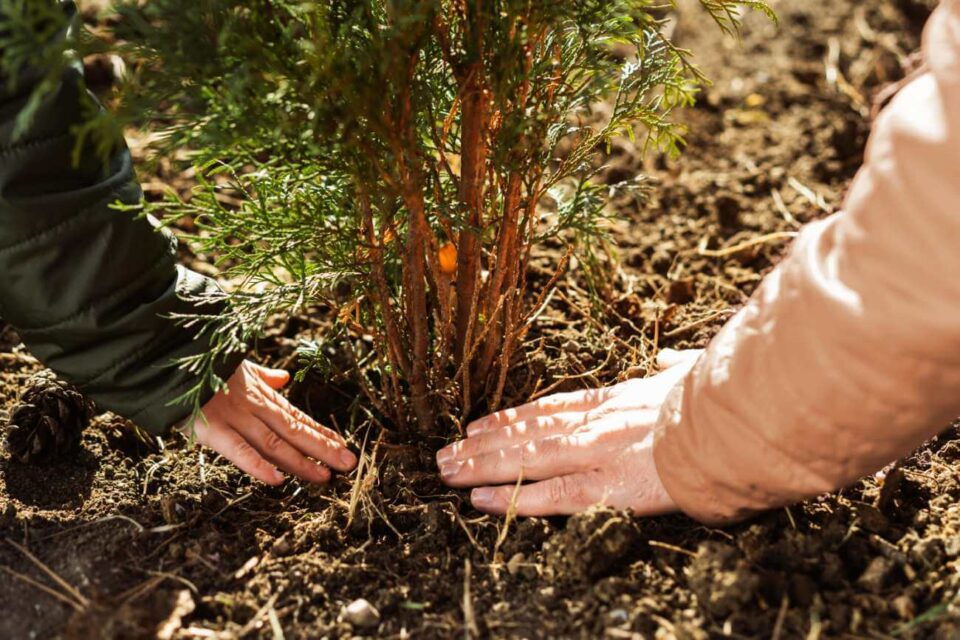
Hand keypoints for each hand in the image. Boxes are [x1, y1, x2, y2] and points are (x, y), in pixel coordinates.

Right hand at [179, 360, 356, 484]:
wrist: (168, 354)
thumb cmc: (202, 365)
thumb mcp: (237, 367)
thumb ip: (262, 375)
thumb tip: (284, 377)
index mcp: (260, 394)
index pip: (297, 417)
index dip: (321, 433)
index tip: (344, 446)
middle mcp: (254, 407)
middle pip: (294, 431)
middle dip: (323, 448)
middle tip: (350, 464)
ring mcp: (234, 417)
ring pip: (274, 443)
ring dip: (302, 461)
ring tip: (325, 476)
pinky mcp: (211, 429)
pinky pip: (238, 450)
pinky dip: (258, 465)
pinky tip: (278, 480)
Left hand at [436, 349, 700, 515]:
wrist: (742, 417)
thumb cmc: (722, 397)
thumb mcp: (691, 375)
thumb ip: (674, 371)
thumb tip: (671, 360)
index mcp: (617, 399)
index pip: (552, 409)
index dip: (511, 418)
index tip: (480, 423)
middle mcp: (597, 422)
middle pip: (528, 433)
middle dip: (483, 444)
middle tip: (446, 452)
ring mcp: (599, 451)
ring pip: (527, 459)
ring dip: (482, 465)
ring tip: (447, 470)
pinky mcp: (609, 484)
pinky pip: (551, 494)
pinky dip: (513, 497)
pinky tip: (481, 500)